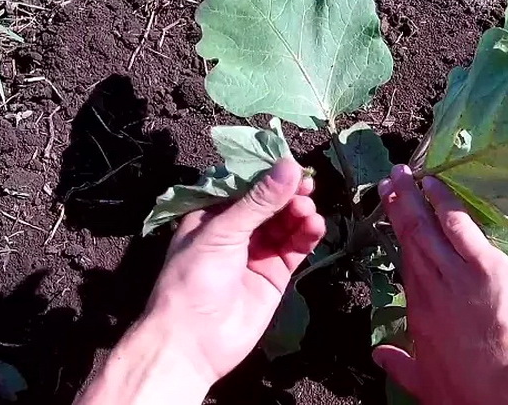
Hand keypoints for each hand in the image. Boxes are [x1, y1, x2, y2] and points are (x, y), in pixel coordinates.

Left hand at [77, 159, 324, 404]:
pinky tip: (315, 227)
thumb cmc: (194, 280)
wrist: (193, 341)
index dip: (270, 175)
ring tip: (308, 211)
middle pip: (270, 203)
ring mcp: (256, 252)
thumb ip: (259, 201)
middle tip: (306, 187)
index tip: (292, 167)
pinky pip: (295, 249)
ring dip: (299, 214)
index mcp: (212, 214)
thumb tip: (289, 166)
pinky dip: (306, 236)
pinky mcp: (274, 274)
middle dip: (288, 194)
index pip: (246, 186)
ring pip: (286, 224)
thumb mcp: (222, 233)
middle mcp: (235, 230)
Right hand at [375, 165, 507, 404]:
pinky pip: (459, 226)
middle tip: (388, 181)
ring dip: (414, 197)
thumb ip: (401, 365)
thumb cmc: (474, 396)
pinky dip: (444, 202)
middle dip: (398, 207)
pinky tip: (434, 184)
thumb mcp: (427, 385)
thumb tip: (378, 355)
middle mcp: (430, 287)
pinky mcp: (487, 267)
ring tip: (404, 173)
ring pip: (427, 227)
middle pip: (409, 238)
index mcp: (418, 312)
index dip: (396, 237)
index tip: (391, 217)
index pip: (405, 264)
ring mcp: (457, 274)